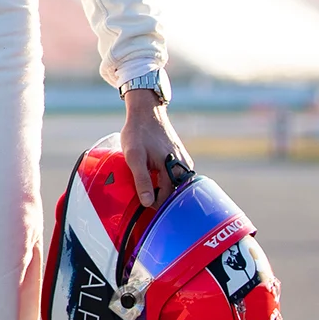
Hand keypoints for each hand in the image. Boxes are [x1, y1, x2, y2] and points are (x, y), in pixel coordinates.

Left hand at [121, 89, 190, 208]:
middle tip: (141, 199)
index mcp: (175, 170)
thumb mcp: (134, 156)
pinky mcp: (180, 158)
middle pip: (173, 194)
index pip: (167, 200)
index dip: (153, 206)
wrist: (146, 112)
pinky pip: (174, 176)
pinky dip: (164, 180)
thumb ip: (142, 179)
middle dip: (159, 199)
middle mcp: (184, 168)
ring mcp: (184, 163)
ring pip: (174, 185)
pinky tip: (151, 178)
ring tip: (145, 189)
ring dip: (161, 190)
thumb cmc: (138, 133)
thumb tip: (147, 203)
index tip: (140, 208)